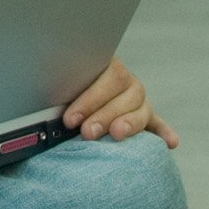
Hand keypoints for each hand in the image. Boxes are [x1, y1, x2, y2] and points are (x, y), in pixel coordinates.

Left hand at [62, 57, 177, 147]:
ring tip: (116, 135)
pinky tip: (170, 142)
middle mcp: (127, 82)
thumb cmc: (61, 89)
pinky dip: (164, 133)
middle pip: (126, 94)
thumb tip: (38, 96)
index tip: (70, 119)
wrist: (73, 85)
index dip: (90, 98)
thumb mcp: (60, 83)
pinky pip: (157, 125)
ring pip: (141, 109)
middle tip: (86, 132)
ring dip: (129, 123)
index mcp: (107, 65)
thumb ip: (57, 86)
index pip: (108, 76)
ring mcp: (138, 100)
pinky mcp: (147, 119)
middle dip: (104, 115)